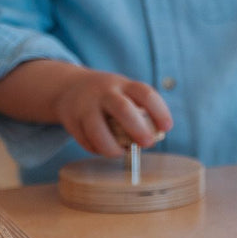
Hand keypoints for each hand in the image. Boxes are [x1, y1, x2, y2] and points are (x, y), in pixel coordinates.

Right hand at [54, 68, 171, 156]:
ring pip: (97, 129)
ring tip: (122, 153)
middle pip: (123, 109)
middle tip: (148, 143)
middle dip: (138, 129)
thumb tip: (154, 137)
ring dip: (112, 146)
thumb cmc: (108, 95)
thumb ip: (139, 110)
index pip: (145, 94)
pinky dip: (97, 149)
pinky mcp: (73, 122)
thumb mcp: (124, 92)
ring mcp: (86, 107)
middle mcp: (104, 93)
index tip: (167, 127)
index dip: (159, 111)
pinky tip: (104, 149)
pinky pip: (86, 141)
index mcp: (123, 84)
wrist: (69, 87)